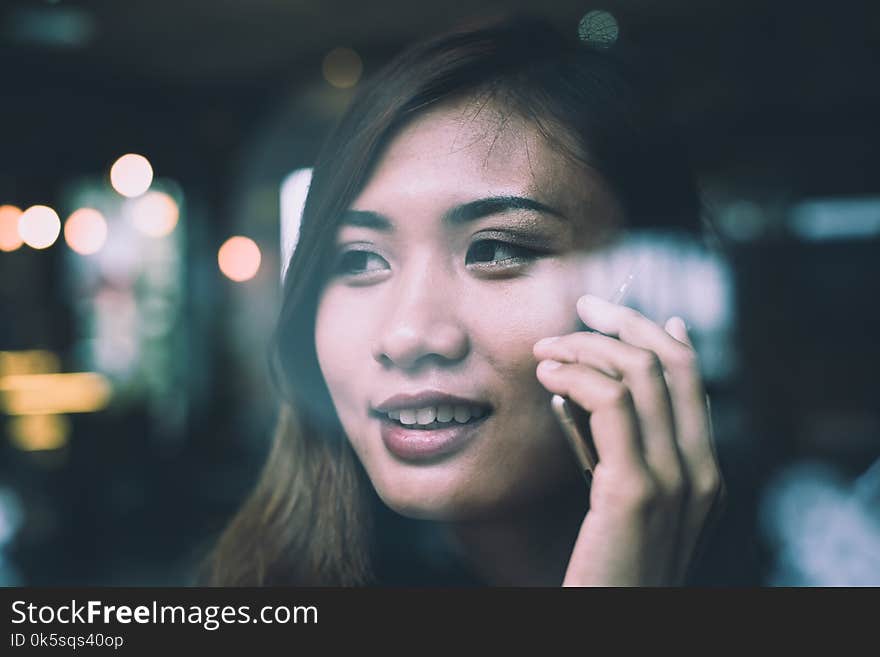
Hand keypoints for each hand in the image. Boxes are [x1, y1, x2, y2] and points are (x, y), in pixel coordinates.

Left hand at [533, 294, 725, 585]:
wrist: (611, 623)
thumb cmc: (606, 569)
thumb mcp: (627, 507)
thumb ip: (623, 453)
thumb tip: (592, 391)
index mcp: (703, 474)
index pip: (691, 380)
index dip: (656, 334)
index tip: (615, 314)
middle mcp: (700, 472)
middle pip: (672, 363)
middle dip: (625, 322)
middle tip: (582, 307)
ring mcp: (674, 481)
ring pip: (640, 374)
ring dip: (587, 347)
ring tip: (547, 350)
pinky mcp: (635, 491)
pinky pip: (609, 403)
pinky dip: (576, 375)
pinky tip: (547, 376)